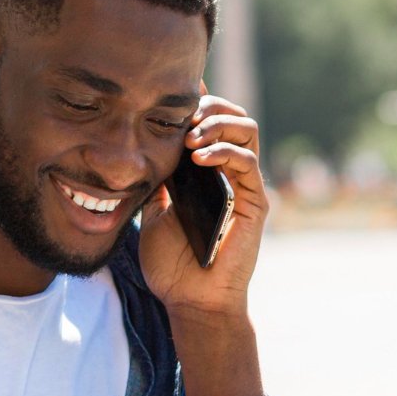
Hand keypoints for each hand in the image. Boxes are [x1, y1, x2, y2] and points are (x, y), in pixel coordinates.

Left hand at [137, 90, 268, 321]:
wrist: (189, 300)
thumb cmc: (171, 264)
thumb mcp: (151, 212)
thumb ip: (154, 181)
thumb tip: (142, 148)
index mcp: (207, 172)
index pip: (209, 123)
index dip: (195, 103)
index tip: (169, 95)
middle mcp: (229, 173)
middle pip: (233, 116)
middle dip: (208, 106)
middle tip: (181, 118)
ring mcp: (244, 186)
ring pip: (247, 129)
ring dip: (217, 122)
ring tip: (189, 136)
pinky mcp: (254, 203)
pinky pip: (247, 162)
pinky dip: (224, 151)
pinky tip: (198, 158)